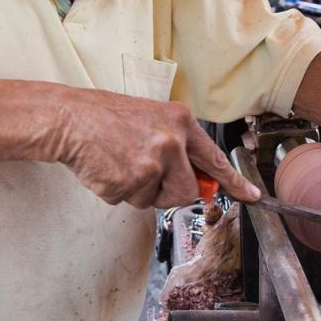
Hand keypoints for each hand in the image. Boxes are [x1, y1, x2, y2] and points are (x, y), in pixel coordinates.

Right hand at [49, 89, 261, 208]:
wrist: (69, 119)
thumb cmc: (106, 118)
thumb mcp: (152, 119)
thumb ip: (177, 145)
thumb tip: (198, 180)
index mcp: (181, 122)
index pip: (215, 159)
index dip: (234, 182)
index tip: (251, 196)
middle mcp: (172, 142)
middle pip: (186, 191)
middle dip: (168, 193)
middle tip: (146, 176)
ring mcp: (151, 164)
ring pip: (155, 200)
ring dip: (138, 192)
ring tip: (120, 163)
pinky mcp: (129, 183)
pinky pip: (129, 202)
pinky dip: (116, 192)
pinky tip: (106, 168)